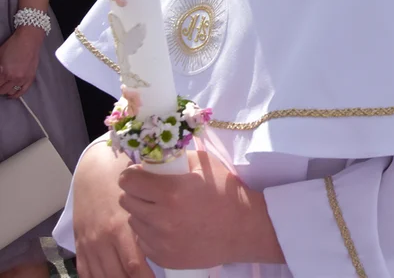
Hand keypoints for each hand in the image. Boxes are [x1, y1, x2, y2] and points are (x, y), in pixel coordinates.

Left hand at [0, 26, 43, 97]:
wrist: (28, 40)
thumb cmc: (12, 45)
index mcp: (4, 72)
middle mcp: (14, 78)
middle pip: (2, 90)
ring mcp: (24, 79)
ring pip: (12, 91)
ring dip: (6, 90)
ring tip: (3, 87)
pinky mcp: (31, 77)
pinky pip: (24, 90)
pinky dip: (17, 95)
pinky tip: (12, 95)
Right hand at [72, 141, 152, 277]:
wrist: (95, 171)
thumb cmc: (130, 180)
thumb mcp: (149, 191)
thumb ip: (163, 210)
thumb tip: (191, 224)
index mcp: (119, 227)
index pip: (134, 265)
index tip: (164, 277)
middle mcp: (102, 239)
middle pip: (120, 275)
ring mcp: (89, 244)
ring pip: (103, 276)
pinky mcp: (80, 245)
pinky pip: (86, 272)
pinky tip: (115, 277)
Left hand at [119, 150, 283, 268]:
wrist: (245, 229)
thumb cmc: (227, 193)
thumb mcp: (205, 165)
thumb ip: (175, 159)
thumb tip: (151, 157)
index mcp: (171, 192)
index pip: (128, 181)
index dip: (132, 174)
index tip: (140, 174)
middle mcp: (161, 219)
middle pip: (126, 200)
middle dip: (136, 192)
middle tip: (152, 190)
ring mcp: (161, 241)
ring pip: (133, 221)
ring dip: (143, 212)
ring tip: (164, 209)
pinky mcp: (164, 258)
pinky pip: (143, 241)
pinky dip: (151, 232)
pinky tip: (170, 227)